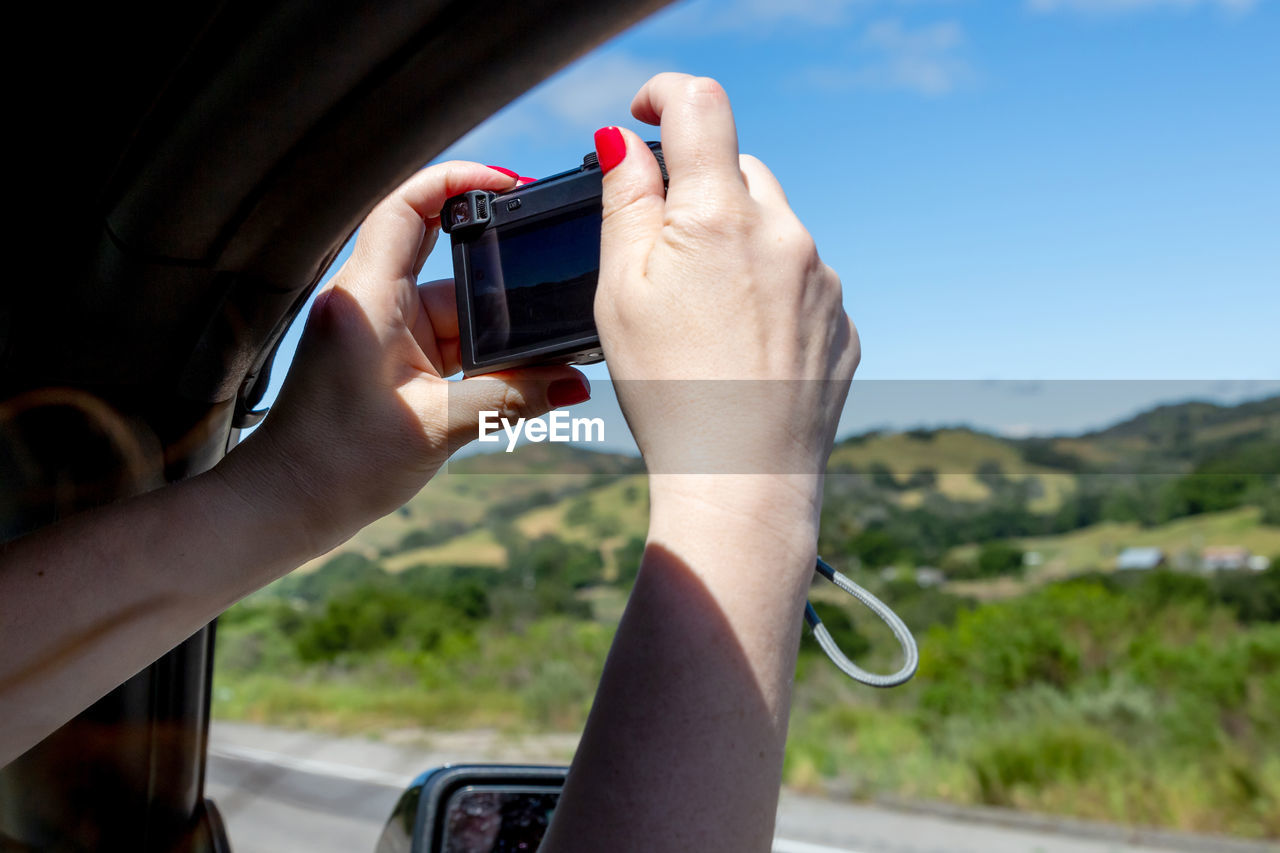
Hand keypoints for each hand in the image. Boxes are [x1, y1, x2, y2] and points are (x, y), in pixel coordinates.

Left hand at [220, 162, 589, 554]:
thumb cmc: (338, 466)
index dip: (460, 179)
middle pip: (450, 264)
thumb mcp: (438, 429)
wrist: (287, 505)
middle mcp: (371, 303)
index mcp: (368, 299)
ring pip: (457, 310)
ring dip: (497, 336)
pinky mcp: (388, 357)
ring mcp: (379, 330)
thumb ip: (512, 399)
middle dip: (505, 286)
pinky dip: (481, 357)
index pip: (409, 207)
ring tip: (544, 360)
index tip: (513, 185)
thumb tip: (575, 384)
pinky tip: (519, 380)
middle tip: (553, 299)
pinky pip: (447, 340)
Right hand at [593, 74, 858, 530]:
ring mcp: (823, 278)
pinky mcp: (842, 321)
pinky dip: (770, 292)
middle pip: (739, 171)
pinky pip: (801, 280)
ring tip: (705, 321)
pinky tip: (742, 349)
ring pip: (773, 228)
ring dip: (738, 245)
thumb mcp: (620, 292)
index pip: (700, 105)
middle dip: (700, 192)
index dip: (664, 93)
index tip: (644, 112)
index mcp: (720, 216)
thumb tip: (624, 143)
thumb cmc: (669, 391)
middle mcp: (785, 233)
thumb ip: (624, 203)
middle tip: (663, 256)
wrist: (743, 480)